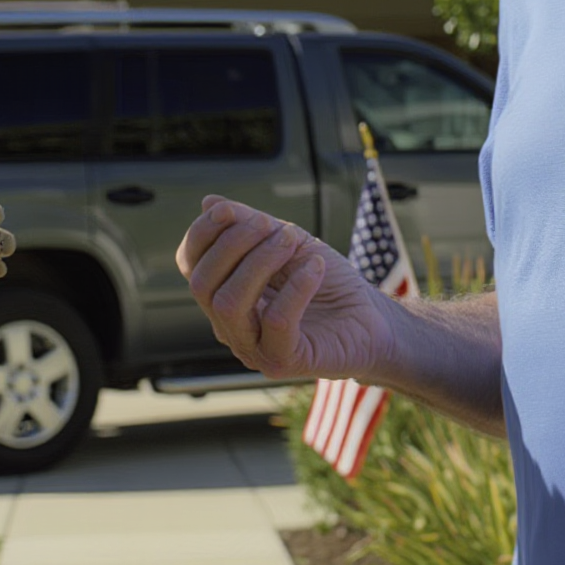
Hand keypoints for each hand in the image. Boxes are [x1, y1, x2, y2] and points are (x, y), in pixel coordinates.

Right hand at [175, 196, 397, 381]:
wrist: (373, 320)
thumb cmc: (328, 283)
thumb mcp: (288, 243)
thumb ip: (249, 224)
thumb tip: (208, 202)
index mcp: (224, 294)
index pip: (190, 266)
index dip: (201, 234)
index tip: (228, 210)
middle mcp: (229, 326)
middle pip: (202, 284)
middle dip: (232, 245)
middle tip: (271, 225)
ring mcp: (253, 348)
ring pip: (229, 304)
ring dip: (259, 262)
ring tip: (292, 241)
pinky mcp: (282, 362)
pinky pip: (275, 322)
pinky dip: (295, 287)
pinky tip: (314, 267)